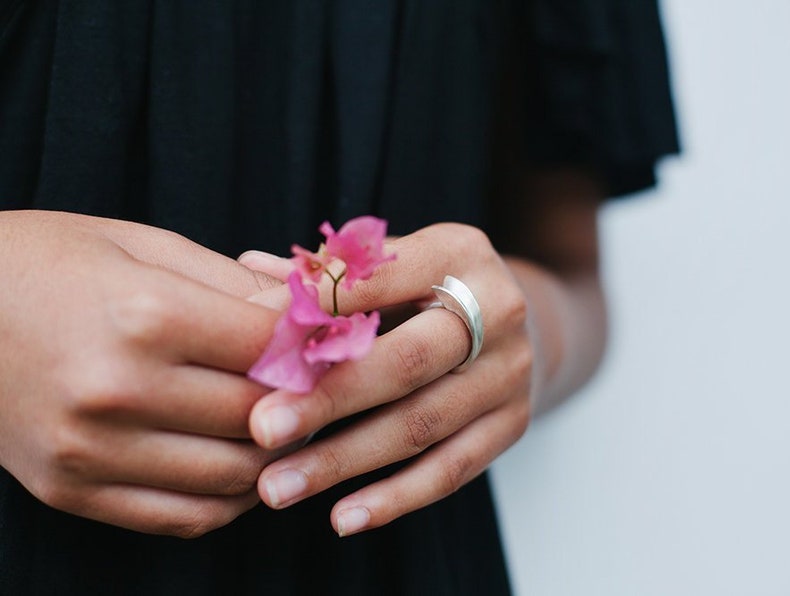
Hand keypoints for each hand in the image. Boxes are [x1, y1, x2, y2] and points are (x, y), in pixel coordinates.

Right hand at [0, 210, 288, 536]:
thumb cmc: (48, 261)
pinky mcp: (73, 491)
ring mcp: (90, 452)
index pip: (271, 346)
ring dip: (276, 452)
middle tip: (311, 379)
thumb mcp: (145, 246)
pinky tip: (238, 461)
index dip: (311, 341)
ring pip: (235, 476)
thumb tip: (307, 316)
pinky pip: (186, 517)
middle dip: (302, 397)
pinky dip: (231, 497)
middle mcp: (117, 391)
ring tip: (279, 418)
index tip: (321, 335)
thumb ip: (234, 284)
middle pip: (260, 414)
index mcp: (144, 316)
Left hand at [241, 223, 532, 535]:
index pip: (381, 279)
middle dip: (329, 398)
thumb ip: (328, 275)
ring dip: (344, 461)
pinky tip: (342, 517)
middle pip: (407, 360)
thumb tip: (249, 268)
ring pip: (421, 424)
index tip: (258, 346)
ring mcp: (510, 371)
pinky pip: (452, 470)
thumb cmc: (425, 290)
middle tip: (261, 429)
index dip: (317, 310)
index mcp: (457, 252)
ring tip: (276, 487)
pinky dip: (395, 498)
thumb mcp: (391, 267)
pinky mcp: (513, 423)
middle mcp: (497, 309)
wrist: (508, 320)